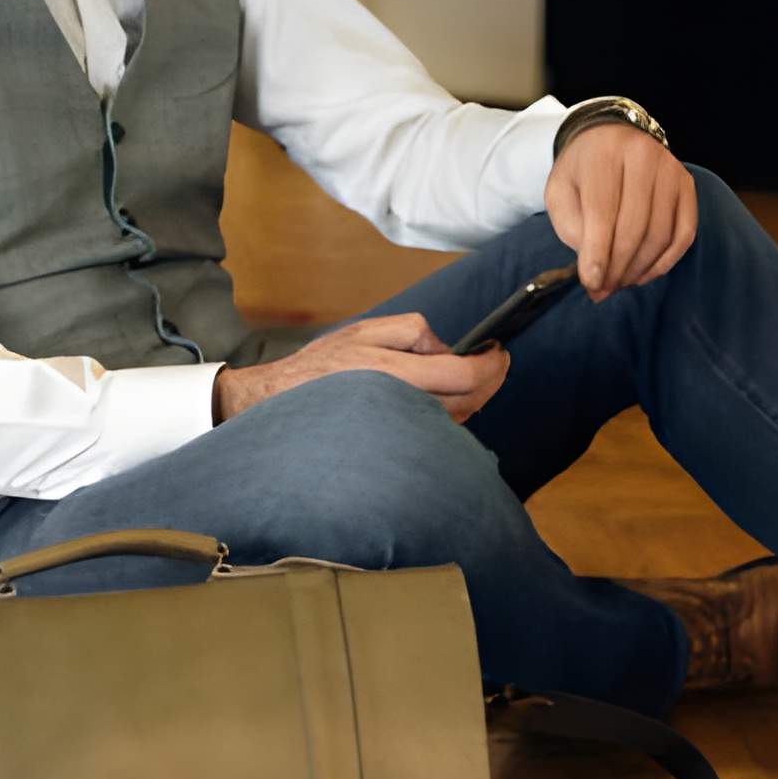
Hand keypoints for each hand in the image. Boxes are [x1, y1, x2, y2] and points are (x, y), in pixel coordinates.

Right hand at [213, 313, 508, 423]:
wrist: (277, 409)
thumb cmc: (318, 369)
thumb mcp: (363, 331)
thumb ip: (412, 331)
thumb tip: (446, 349)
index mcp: (393, 373)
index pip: (464, 377)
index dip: (492, 366)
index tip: (500, 353)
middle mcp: (400, 407)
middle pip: (468, 402)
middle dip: (488, 380)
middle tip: (494, 361)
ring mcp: (399, 433)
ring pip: (456, 420)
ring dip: (470, 398)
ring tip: (464, 376)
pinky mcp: (396, 448)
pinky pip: (435, 432)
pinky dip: (449, 414)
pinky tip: (441, 400)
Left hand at [545, 123, 696, 302]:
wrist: (611, 140)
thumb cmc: (582, 173)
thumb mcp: (560, 193)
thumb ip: (572, 228)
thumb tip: (596, 271)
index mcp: (604, 154)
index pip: (603, 212)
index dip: (597, 253)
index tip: (591, 282)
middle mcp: (643, 156)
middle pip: (634, 228)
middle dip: (617, 268)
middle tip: (602, 290)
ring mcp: (671, 170)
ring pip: (660, 235)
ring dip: (638, 269)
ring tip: (618, 283)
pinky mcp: (687, 186)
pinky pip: (683, 235)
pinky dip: (664, 263)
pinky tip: (643, 274)